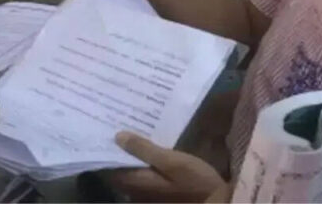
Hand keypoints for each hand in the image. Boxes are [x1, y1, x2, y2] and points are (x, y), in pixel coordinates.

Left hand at [103, 131, 225, 202]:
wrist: (219, 203)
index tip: (102, 131)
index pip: (108, 168)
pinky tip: (146, 151)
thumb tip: (118, 136)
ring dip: (128, 158)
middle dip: (115, 152)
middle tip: (115, 126)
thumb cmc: (196, 182)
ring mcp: (146, 197)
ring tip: (129, 134)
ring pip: (129, 175)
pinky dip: (140, 165)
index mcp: (136, 184)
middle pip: (117, 172)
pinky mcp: (158, 196)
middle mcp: (136, 193)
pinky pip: (141, 178)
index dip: (104, 150)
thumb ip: (144, 149)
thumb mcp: (171, 161)